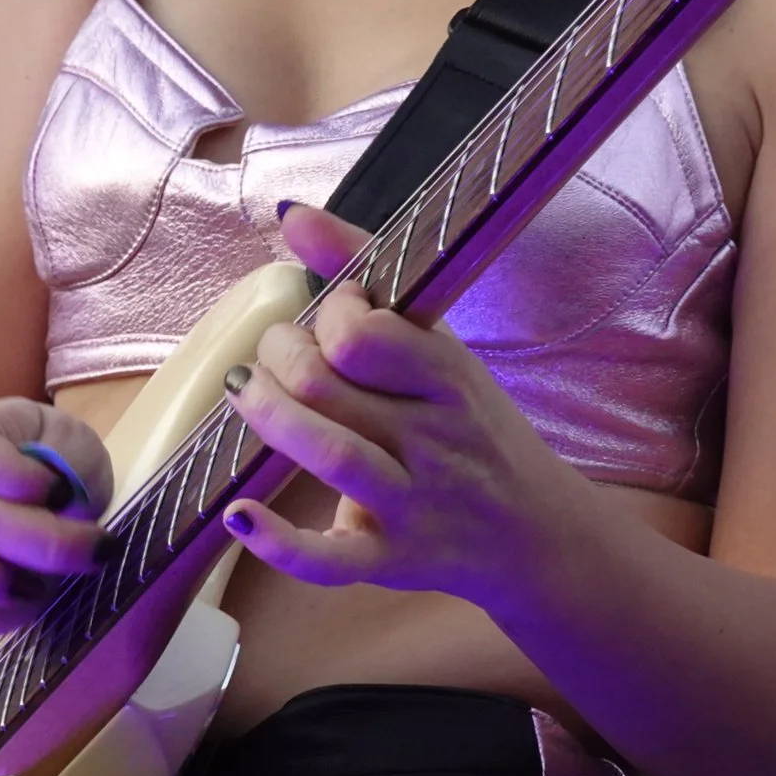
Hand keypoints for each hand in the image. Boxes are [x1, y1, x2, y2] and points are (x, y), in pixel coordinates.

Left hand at [218, 204, 584, 605]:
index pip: (367, 334)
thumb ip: (364, 272)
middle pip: (330, 386)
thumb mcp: (438, 346)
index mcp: (449, 378)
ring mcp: (412, 503)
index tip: (328, 314)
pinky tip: (239, 515)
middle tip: (273, 354)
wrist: (536, 532)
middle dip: (280, 357)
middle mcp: (433, 439)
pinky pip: (329, 561)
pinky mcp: (389, 561)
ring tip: (246, 392)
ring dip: (269, 418)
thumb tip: (288, 214)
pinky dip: (278, 541)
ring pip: (330, 455)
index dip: (329, 313)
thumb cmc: (470, 426)